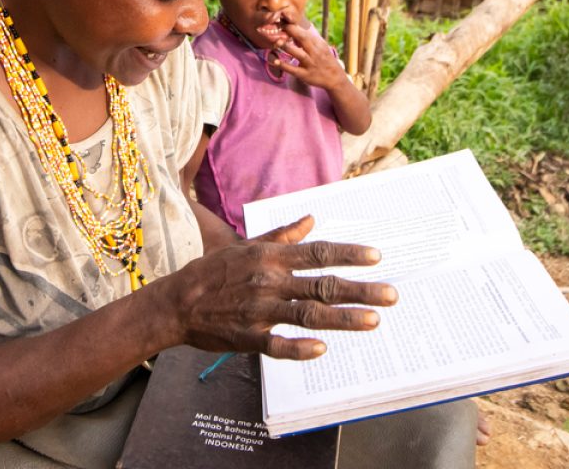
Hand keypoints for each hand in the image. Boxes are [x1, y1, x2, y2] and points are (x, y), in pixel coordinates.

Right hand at [162, 215, 396, 359]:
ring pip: (309, 314)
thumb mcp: (246, 245)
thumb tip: (311, 219)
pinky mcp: (248, 337)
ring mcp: (260, 311)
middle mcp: (269, 281)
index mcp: (270, 257)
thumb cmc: (213, 272)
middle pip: (323, 285)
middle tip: (391, 295)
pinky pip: (278, 345)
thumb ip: (282, 235)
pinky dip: (299, 347)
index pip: (317, 253)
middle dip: (361, 290)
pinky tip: (322, 349)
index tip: (376, 257)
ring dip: (344, 319)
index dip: (348, 255)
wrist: (177, 302)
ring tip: (373, 321)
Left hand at [270, 22, 347, 92]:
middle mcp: (314, 52)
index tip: (282, 21)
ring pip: (299, 54)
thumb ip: (308, 38)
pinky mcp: (305, 75)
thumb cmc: (324, 59)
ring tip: (276, 42)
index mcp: (317, 44)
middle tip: (279, 26)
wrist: (334, 77)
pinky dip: (284, 65)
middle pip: (303, 39)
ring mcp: (310, 64)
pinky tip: (275, 61)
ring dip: (287, 47)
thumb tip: (294, 27)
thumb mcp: (320, 46)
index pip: (305, 32)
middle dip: (291, 31)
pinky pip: (294, 70)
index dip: (293, 26)